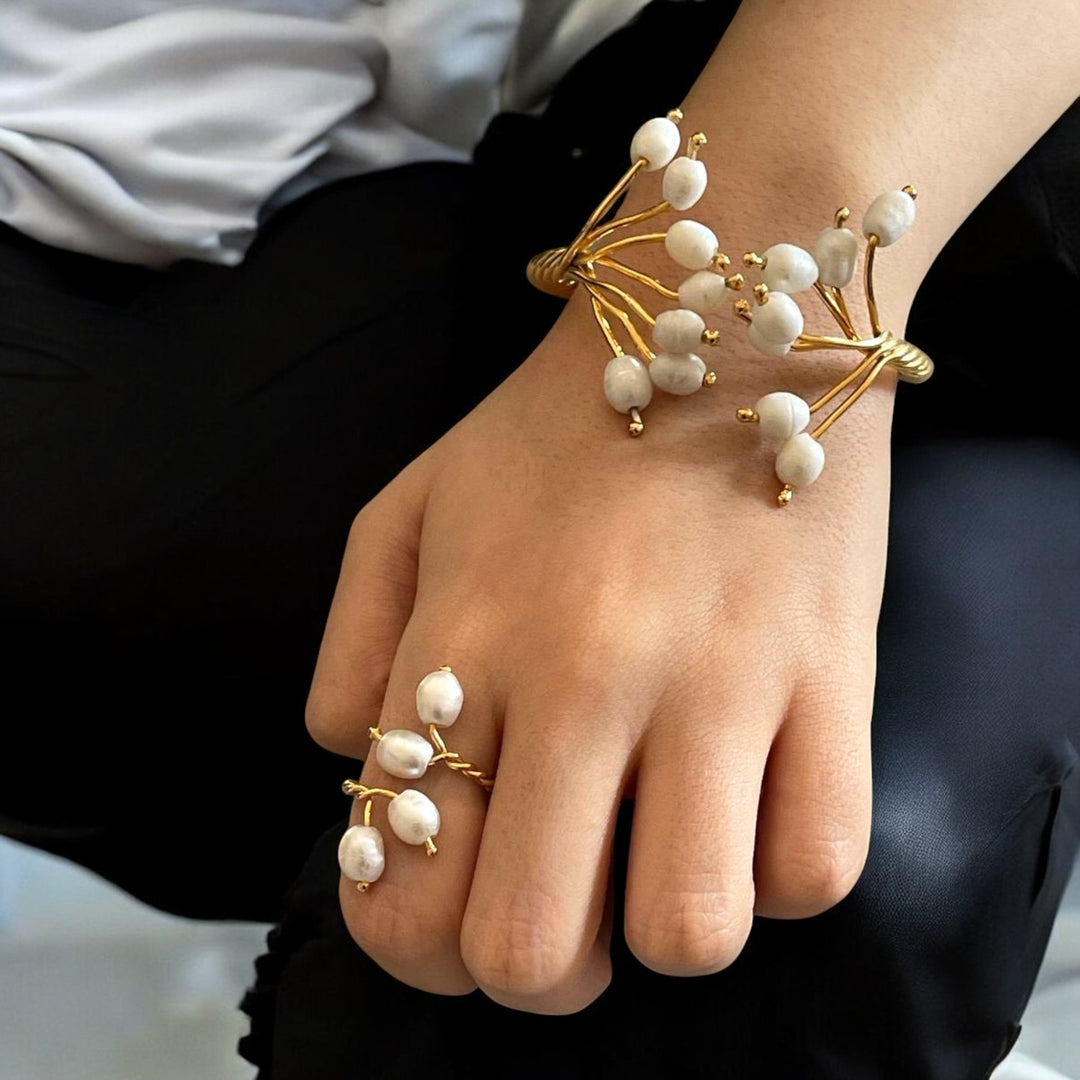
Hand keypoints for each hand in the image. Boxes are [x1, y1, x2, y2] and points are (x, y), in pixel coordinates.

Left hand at [305, 291, 890, 1014]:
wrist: (721, 320)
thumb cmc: (556, 427)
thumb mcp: (406, 508)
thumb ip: (348, 653)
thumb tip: (357, 774)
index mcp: (462, 639)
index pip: (404, 892)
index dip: (419, 951)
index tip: (457, 915)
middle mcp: (579, 672)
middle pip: (532, 952)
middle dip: (541, 970)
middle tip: (568, 905)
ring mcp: (715, 676)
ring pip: (689, 933)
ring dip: (667, 927)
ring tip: (667, 850)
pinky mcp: (832, 672)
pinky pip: (818, 866)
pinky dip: (780, 872)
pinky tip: (756, 805)